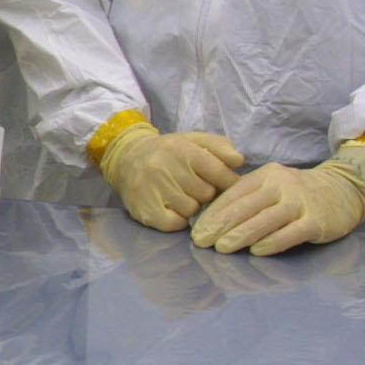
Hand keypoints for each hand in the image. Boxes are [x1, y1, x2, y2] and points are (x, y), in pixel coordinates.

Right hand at [97, 124, 244, 230]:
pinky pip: (175, 224)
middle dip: (205, 192)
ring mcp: (152, 191)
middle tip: (194, 186)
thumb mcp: (194, 140)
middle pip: (207, 194)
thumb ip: (220, 147)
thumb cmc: (168, 151)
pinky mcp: (144, 211)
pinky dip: (178, 219)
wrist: (125, 158)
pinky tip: (171, 208)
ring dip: (191, 205)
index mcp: (181, 150)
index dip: (226, 181)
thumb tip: (239, 162)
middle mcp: (165, 169)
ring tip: (180, 195)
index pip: (220, 174)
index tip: (221, 182)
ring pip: (192, 210)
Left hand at [190, 142, 364, 255]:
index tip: (196, 232)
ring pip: (266, 219)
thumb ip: (247, 199)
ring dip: (241, 235)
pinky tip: (257, 252)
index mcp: (265, 176)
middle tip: (201, 242)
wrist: (345, 188)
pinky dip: (273, 242)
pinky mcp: (318, 220)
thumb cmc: (298, 193)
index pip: (233, 196)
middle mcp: (281, 186)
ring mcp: (301, 202)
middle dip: (219, 226)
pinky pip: (292, 232)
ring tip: (221, 248)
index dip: (212, 215)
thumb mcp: (271, 186)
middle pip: (246, 207)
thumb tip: (212, 221)